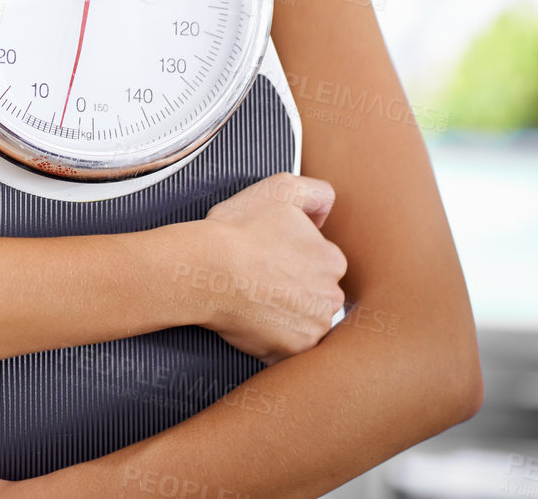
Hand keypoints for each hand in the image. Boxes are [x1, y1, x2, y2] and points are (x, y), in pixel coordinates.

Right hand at [192, 172, 348, 363]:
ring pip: (303, 321)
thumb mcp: (281, 187)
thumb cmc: (238, 229)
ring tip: (253, 299)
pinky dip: (272, 338)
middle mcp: (330, 297)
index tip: (271, 257)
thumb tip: (326, 209)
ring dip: (285, 314)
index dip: (294, 257)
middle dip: (294, 288)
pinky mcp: (291, 351)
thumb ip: (316, 192)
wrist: (205, 269)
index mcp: (332, 260)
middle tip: (260, 279)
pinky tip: (251, 320)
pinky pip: (286, 348)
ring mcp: (311, 327)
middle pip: (316, 294)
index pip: (322, 262)